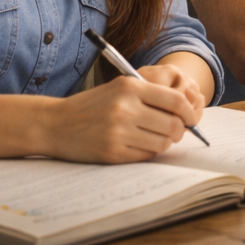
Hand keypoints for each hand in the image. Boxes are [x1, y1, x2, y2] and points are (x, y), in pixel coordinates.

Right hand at [43, 67, 204, 163]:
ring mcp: (119, 132)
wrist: (55, 123)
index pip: (176, 100)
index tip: (190, 118)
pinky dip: (148, 153)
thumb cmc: (92, 105)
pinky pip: (145, 156)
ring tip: (155, 138)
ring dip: (164, 143)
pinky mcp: (112, 153)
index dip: (188, 112)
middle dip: (180, 131)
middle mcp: (126, 109)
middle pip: (172, 125)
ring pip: (162, 143)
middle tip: (176, 132)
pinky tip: (138, 146)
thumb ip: (150, 95)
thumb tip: (185, 112)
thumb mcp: (119, 88)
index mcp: (130, 88)